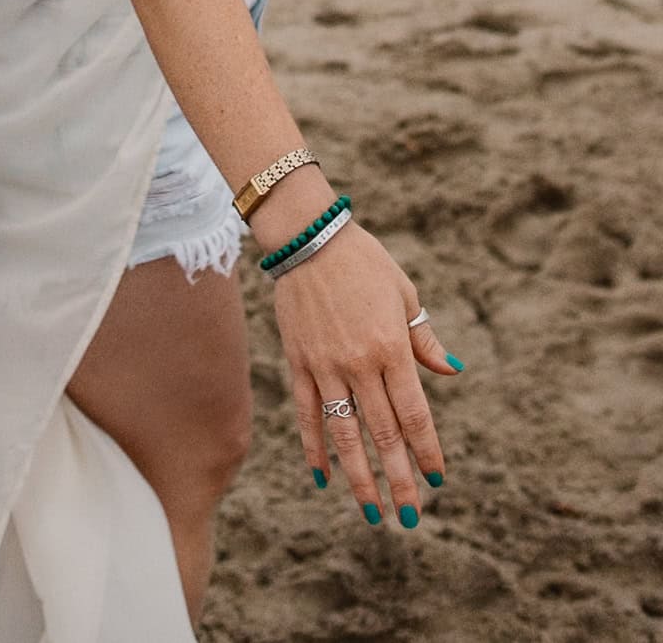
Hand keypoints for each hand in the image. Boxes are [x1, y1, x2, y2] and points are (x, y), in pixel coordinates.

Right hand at [273, 222, 461, 525]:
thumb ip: (424, 339)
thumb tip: (453, 371)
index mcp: (391, 347)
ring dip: (359, 477)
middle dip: (398, 479)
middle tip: (409, 516)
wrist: (309, 237)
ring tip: (371, 512)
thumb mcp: (404, 293)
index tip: (438, 480)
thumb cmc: (364, 261)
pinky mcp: (299, 362)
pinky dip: (314, 447)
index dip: (427, 451)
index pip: (414, 415)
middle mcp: (359, 364)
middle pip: (383, 434)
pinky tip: (322, 476)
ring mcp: (326, 366)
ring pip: (344, 434)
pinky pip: (307, 413)